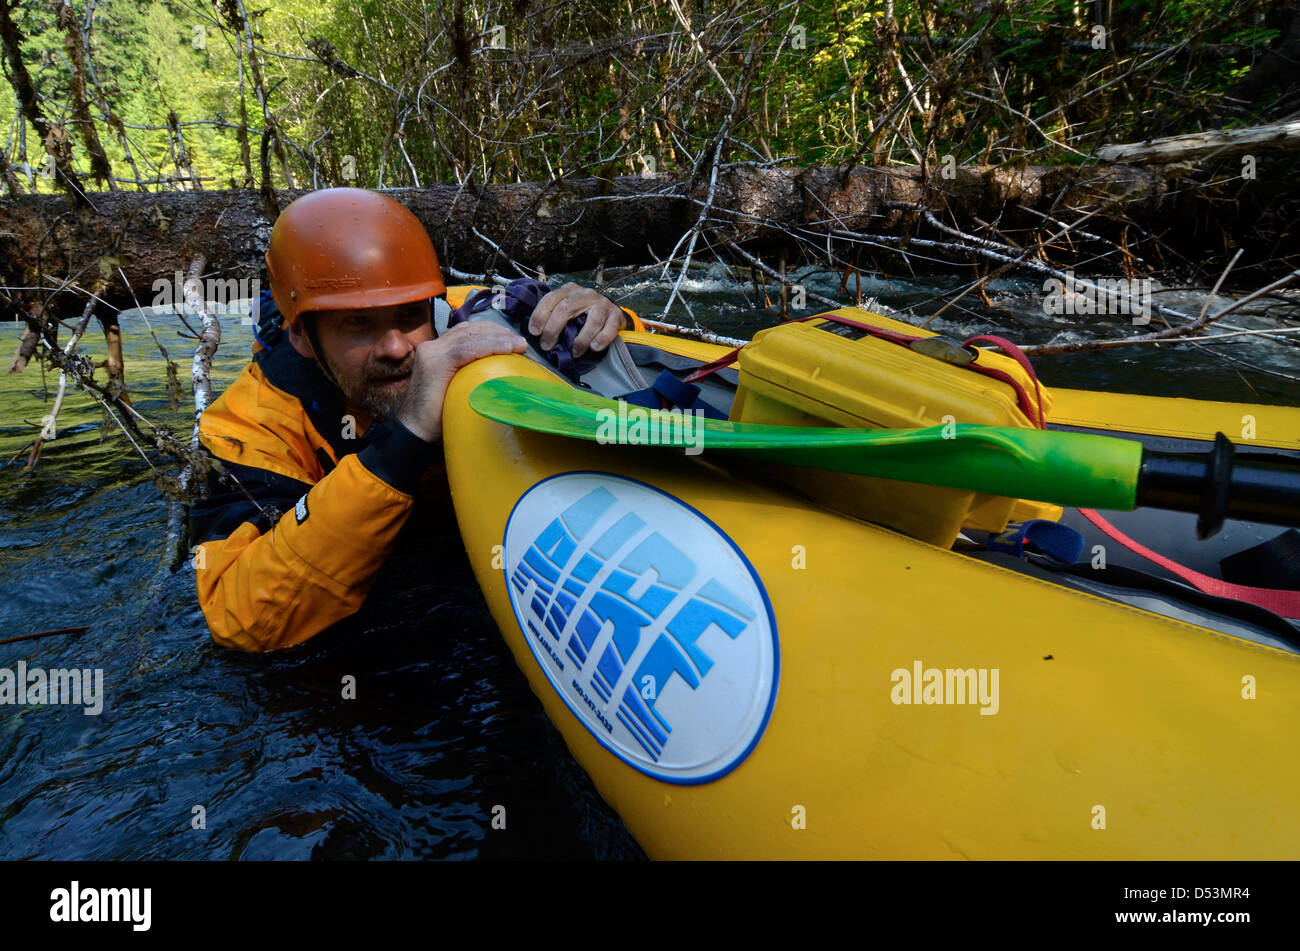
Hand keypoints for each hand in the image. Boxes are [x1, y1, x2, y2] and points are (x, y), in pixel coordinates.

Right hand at [395, 322, 526, 442]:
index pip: (466, 331)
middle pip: (470, 329)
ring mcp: (432, 353)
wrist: (415, 431)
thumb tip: (499, 371)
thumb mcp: (458, 388)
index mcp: (437, 350)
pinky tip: (506, 349)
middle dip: (498, 332)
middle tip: (520, 342)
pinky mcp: (435, 364)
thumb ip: (469, 373)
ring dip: (498, 338)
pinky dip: (488, 347)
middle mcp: (432, 347)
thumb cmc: (440, 415)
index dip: (492, 331)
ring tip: (519, 345)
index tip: (513, 340)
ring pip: (469, 336)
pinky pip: (465, 350)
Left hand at [527, 282, 626, 357]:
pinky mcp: (616, 315)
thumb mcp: (567, 309)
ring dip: (581, 339)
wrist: (611, 315)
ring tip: (575, 352)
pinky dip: (602, 338)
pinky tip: (594, 347)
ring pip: (592, 319)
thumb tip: (532, 333)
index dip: (540, 315)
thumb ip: (553, 315)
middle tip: (547, 346)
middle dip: (554, 329)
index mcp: (569, 290)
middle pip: (566, 308)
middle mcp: (585, 294)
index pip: (551, 298)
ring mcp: (602, 303)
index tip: (534, 332)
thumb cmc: (583, 315)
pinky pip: (610, 327)